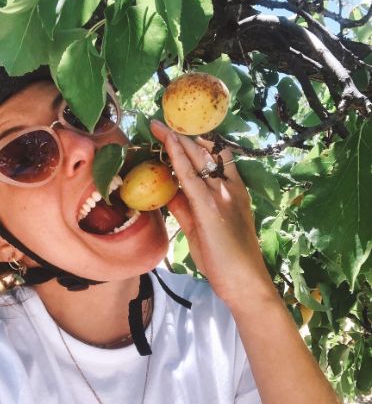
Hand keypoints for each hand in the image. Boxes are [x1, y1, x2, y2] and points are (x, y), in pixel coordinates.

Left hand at [151, 120, 276, 307]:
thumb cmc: (225, 258)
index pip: (216, 157)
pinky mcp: (211, 208)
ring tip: (157, 126)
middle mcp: (230, 187)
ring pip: (197, 160)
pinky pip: (190, 178)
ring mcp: (222, 195)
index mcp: (234, 190)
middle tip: (160, 122)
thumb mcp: (202, 228)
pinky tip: (167, 146)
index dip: (196, 143)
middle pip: (205, 153)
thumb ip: (186, 208)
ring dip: (176, 141)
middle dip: (181, 135)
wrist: (245, 282)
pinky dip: (177, 160)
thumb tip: (167, 194)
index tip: (177, 131)